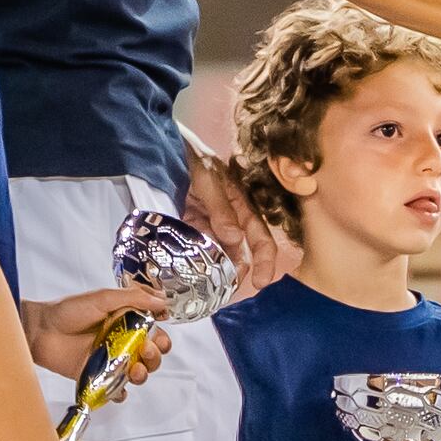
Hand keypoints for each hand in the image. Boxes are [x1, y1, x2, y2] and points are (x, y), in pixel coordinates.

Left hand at [27, 283, 162, 386]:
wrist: (40, 331)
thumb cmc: (67, 311)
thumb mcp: (102, 297)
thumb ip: (133, 299)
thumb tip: (161, 301)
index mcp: (126, 321)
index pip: (154, 330)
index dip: (162, 333)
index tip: (160, 331)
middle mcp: (122, 341)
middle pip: (151, 354)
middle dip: (155, 355)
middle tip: (147, 350)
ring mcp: (111, 360)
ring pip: (138, 372)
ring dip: (143, 373)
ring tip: (135, 369)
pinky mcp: (98, 376)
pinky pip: (117, 390)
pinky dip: (121, 393)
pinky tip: (119, 388)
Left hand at [180, 160, 296, 297]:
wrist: (175, 149)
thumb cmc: (200, 160)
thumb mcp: (210, 179)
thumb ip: (222, 208)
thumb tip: (235, 239)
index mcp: (245, 209)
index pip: (261, 239)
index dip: (265, 262)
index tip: (260, 283)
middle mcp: (232, 221)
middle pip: (240, 254)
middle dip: (234, 274)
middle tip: (222, 291)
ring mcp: (212, 225)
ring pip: (217, 254)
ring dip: (213, 270)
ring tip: (203, 286)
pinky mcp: (193, 226)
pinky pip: (196, 247)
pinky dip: (193, 259)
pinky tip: (185, 270)